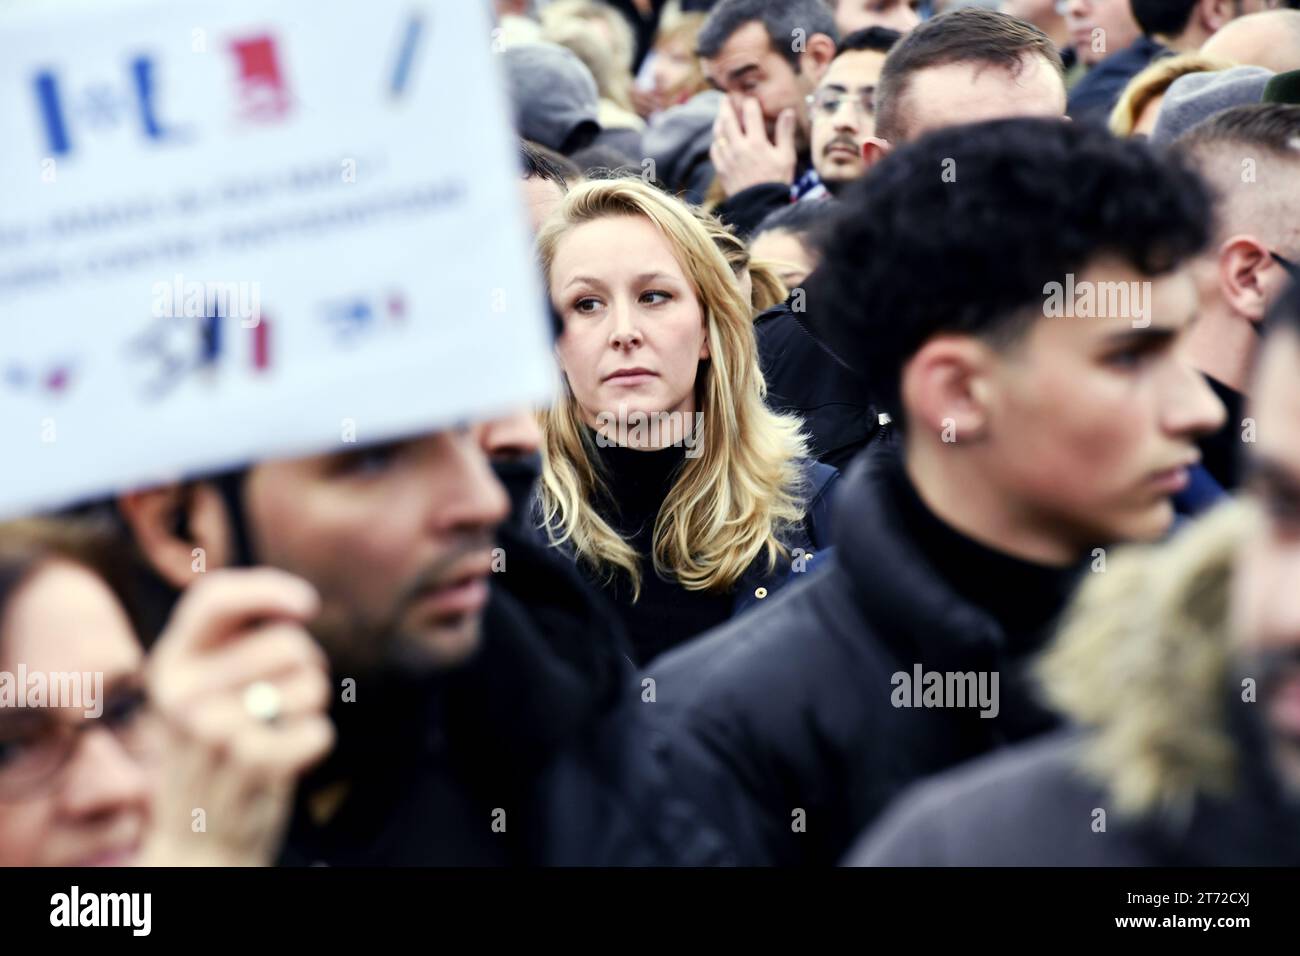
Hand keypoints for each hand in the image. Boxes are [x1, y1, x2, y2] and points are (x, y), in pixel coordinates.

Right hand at [138, 569, 333, 866]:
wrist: (195, 840)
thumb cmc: (217, 748)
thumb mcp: (207, 688)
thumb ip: (238, 642)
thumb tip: (299, 606)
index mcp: (171, 662)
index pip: (215, 597)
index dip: (268, 588)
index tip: (309, 605)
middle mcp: (182, 692)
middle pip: (288, 642)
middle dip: (308, 666)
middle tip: (285, 698)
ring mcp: (211, 729)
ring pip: (312, 684)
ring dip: (313, 704)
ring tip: (279, 729)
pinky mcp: (247, 764)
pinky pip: (320, 730)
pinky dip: (315, 742)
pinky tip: (285, 759)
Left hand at [710, 97, 796, 198]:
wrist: (761, 207)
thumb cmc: (777, 182)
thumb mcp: (786, 157)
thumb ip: (785, 133)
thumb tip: (787, 111)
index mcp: (756, 142)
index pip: (750, 113)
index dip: (749, 102)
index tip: (749, 98)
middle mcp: (739, 147)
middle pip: (728, 119)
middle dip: (727, 105)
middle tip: (726, 97)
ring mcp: (727, 158)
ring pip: (718, 133)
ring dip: (719, 121)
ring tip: (721, 114)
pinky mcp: (721, 169)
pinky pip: (714, 150)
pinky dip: (716, 141)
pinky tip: (719, 139)